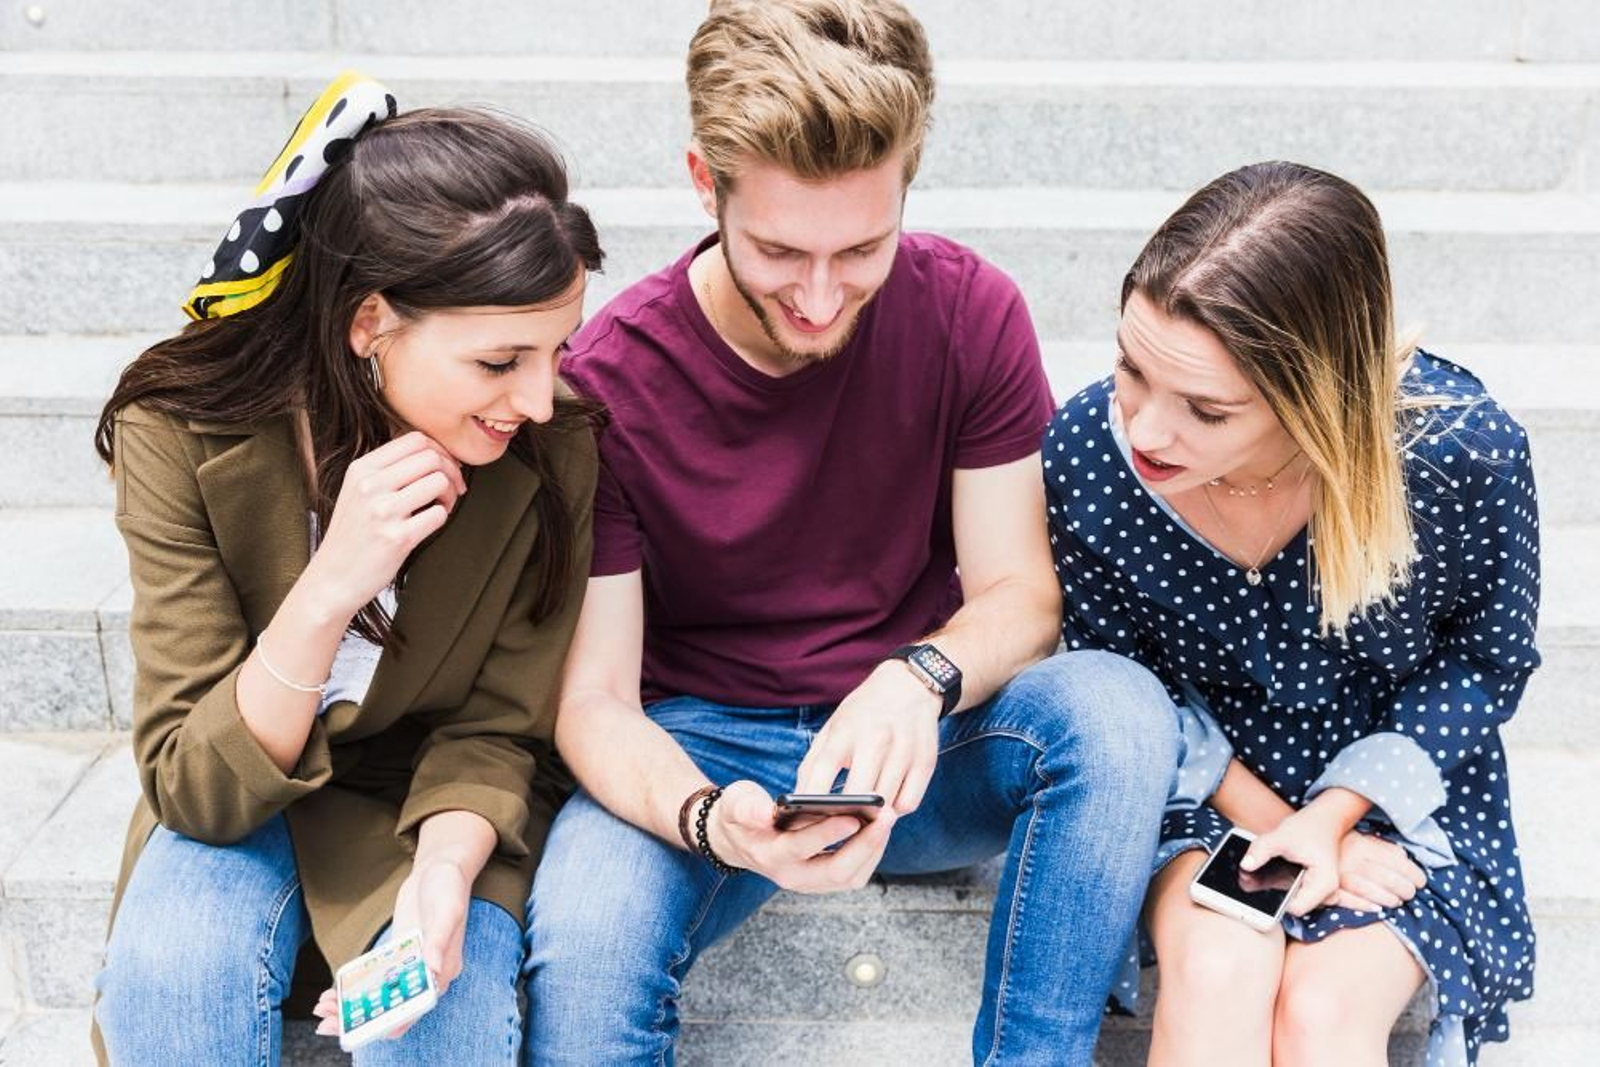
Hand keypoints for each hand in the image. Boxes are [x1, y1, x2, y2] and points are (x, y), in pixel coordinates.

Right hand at [305, 431, 467, 615]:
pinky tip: (429, 524)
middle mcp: (370, 485)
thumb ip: (387, 469)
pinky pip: (439, 514)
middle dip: (451, 471)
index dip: (440, 450)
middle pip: (431, 457)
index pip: (415, 438)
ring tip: (441, 507)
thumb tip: (433, 452)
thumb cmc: (352, 536)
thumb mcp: (357, 491)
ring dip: (449, 494)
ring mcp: (382, 511)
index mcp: (361, 469)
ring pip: (438, 481)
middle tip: (452, 489)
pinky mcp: (397, 537)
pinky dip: (443, 517)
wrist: (332, 579)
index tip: (444, 467)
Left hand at [311, 857, 471, 1040]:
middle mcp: (429, 973)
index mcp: (444, 970)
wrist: (440, 867)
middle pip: (394, 1007)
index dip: (389, 1022)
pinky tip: (334, 990)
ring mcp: (412, 964)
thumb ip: (440, 940)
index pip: (415, 1007)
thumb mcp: (448, 910)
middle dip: (361, 1017)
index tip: (362, 1028)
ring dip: (354, 1005)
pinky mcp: (399, 953)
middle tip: (327, 1019)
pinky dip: (357, 987)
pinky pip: (377, 977)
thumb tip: (432, 968)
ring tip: (323, 1005)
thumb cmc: (448, 887)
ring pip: (382, 995)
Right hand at [705, 779, 896, 893]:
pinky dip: (870, 852)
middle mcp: (792, 876)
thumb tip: (763, 813)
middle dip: (865, 845)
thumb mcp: (736, 803)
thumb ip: (747, 808)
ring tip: (888, 818)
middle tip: (886, 816)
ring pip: (850, 876)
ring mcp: (810, 882)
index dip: (827, 834)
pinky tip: (880, 828)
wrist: (741, 838)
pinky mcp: (824, 880)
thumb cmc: (742, 814)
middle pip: (836, 872)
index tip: (853, 816)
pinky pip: (854, 874)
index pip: (800, 848)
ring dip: (873, 849)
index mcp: (770, 855)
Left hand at [793, 661, 941, 814]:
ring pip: (886, 804)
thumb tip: (798, 803)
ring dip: (873, 816)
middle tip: (838, 824)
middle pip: (858, 795)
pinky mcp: (925, 761)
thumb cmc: (863, 713)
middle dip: (846, 815)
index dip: (811, 801)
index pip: (823, 771)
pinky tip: (887, 802)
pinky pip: (908, 803)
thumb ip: (813, 765)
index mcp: (846, 731)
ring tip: (862, 815)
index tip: (804, 820)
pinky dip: (896, 810)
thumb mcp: (832, 729)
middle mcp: (876, 739)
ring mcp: (904, 750)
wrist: (908, 686)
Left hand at [1241, 805, 1345, 916]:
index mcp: (1324, 883)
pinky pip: (1293, 895)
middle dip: (1273, 895)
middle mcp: (1327, 893)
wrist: (1322, 822)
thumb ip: (1261, 850)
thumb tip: (1245, 865)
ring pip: (1292, 902)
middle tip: (1254, 877)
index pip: (1296, 908)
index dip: (1275, 901)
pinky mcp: (1312, 890)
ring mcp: (1321, 894)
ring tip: (1263, 872)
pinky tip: (1271, 872)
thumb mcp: (1281, 836)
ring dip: (1276, 889)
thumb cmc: (1307, 828)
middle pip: (1293, 907)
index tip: (1258, 887)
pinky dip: (1280, 886)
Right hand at [1332, 830, 1426, 912]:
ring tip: (1397, 902)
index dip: (1412, 872)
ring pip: (1367, 888)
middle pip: (1384, 875)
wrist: (1298, 848)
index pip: (1394, 859)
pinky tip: (1377, 909)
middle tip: (1411, 893)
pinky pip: (1345, 899)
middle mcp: (1348, 857)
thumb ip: (1381, 847)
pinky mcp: (1323, 888)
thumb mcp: (1359, 838)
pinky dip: (1363, 904)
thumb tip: (1405, 858)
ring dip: (1388, 898)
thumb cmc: (1336, 847)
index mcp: (1359, 842)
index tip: (1421, 880)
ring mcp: (1335, 873)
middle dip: (1404, 888)